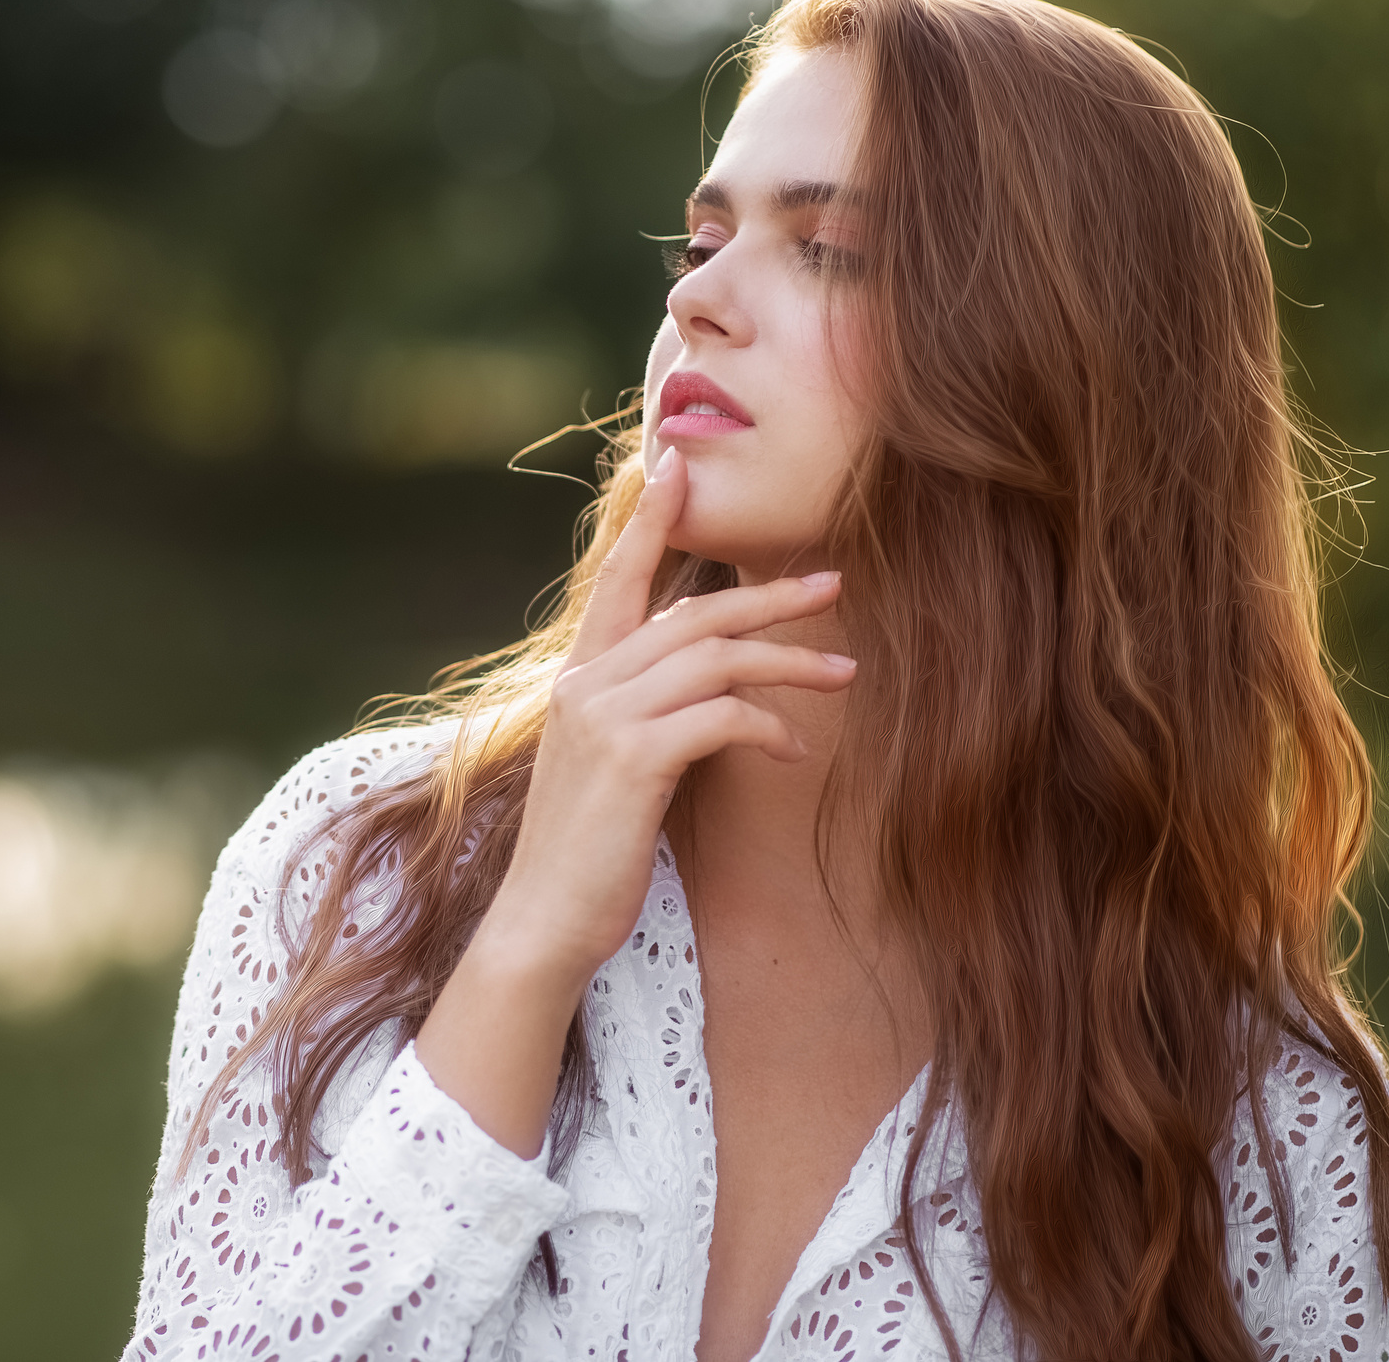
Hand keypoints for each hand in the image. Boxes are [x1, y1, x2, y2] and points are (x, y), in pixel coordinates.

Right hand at [485, 445, 853, 984]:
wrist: (544, 921)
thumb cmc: (589, 851)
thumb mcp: (612, 767)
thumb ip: (645, 713)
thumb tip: (710, 687)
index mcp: (580, 678)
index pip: (616, 580)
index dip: (649, 523)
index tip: (677, 467)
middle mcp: (587, 684)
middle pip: (692, 615)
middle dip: (769, 596)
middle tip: (832, 582)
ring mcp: (605, 718)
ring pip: (714, 659)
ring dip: (789, 662)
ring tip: (844, 673)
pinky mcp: (632, 759)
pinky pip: (719, 717)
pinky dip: (767, 725)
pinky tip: (794, 748)